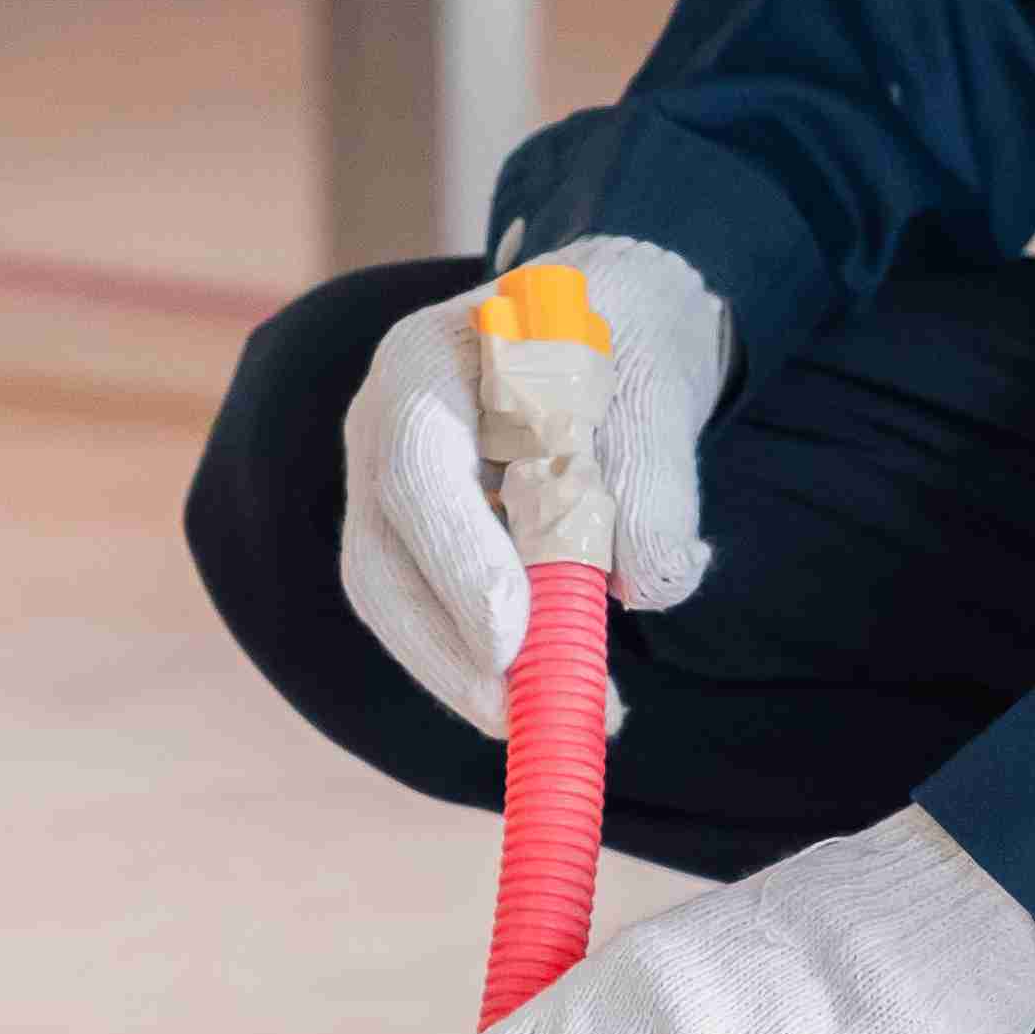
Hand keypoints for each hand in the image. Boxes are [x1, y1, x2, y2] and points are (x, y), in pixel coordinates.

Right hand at [338, 236, 729, 734]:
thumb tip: (649, 584)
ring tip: (564, 712)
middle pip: (377, 559)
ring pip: (392, 598)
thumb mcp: (656, 374)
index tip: (512, 639)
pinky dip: (481, 661)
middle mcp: (382, 423)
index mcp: (428, 358)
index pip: (416, 467)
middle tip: (524, 717)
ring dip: (466, 673)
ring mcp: (383, 483)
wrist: (611, 316)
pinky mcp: (411, 536)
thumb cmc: (624, 332)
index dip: (457, 560)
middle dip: (446, 652)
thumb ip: (654, 470)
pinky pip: (426, 611)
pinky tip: (554, 685)